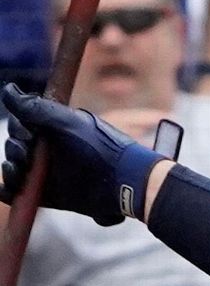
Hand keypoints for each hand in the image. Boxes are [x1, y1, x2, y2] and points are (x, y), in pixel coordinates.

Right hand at [0, 85, 165, 224]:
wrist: (122, 181)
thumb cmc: (99, 148)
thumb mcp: (68, 124)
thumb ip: (38, 108)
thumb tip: (8, 89)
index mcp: (53, 130)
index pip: (21, 126)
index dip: (19, 129)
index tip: (29, 135)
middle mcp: (48, 151)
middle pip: (14, 148)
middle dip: (14, 150)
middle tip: (27, 155)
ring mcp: (46, 174)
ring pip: (13, 170)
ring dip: (10, 171)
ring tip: (20, 171)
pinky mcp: (48, 195)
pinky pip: (18, 194)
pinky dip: (8, 192)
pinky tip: (9, 189)